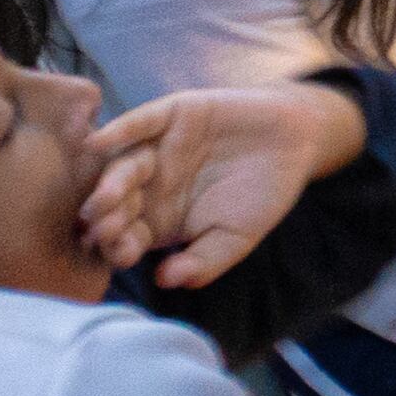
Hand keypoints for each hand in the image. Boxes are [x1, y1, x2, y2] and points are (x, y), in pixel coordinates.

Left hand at [80, 81, 368, 287]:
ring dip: (110, 182)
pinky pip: (140, 122)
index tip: (123, 256)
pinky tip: (99, 141)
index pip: (126, 238)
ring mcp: (156, 148)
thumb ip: (202, 261)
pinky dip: (119, 130)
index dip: (119, 247)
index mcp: (157, 219)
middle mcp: (147, 184)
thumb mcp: (237, 237)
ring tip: (104, 197)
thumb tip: (164, 281)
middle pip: (116, 204)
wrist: (297, 142)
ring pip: (123, 166)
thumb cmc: (263, 194)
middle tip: (102, 229)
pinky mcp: (171, 115)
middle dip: (106, 218)